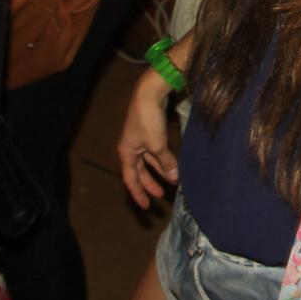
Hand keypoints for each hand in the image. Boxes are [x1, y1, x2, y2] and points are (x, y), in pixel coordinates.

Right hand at [117, 70, 177, 208]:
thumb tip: (174, 179)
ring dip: (158, 171)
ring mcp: (139, 139)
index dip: (138, 194)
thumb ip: (166, 163)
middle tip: (160, 196)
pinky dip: (162, 159)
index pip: (130, 179)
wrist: (149, 92)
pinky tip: (172, 164)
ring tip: (170, 181)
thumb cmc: (148, 120)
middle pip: (139, 171)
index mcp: (126, 153)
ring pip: (148, 161)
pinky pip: (154, 151)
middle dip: (149, 184)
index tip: (146, 207)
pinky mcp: (149, 130)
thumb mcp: (157, 145)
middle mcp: (130, 147)